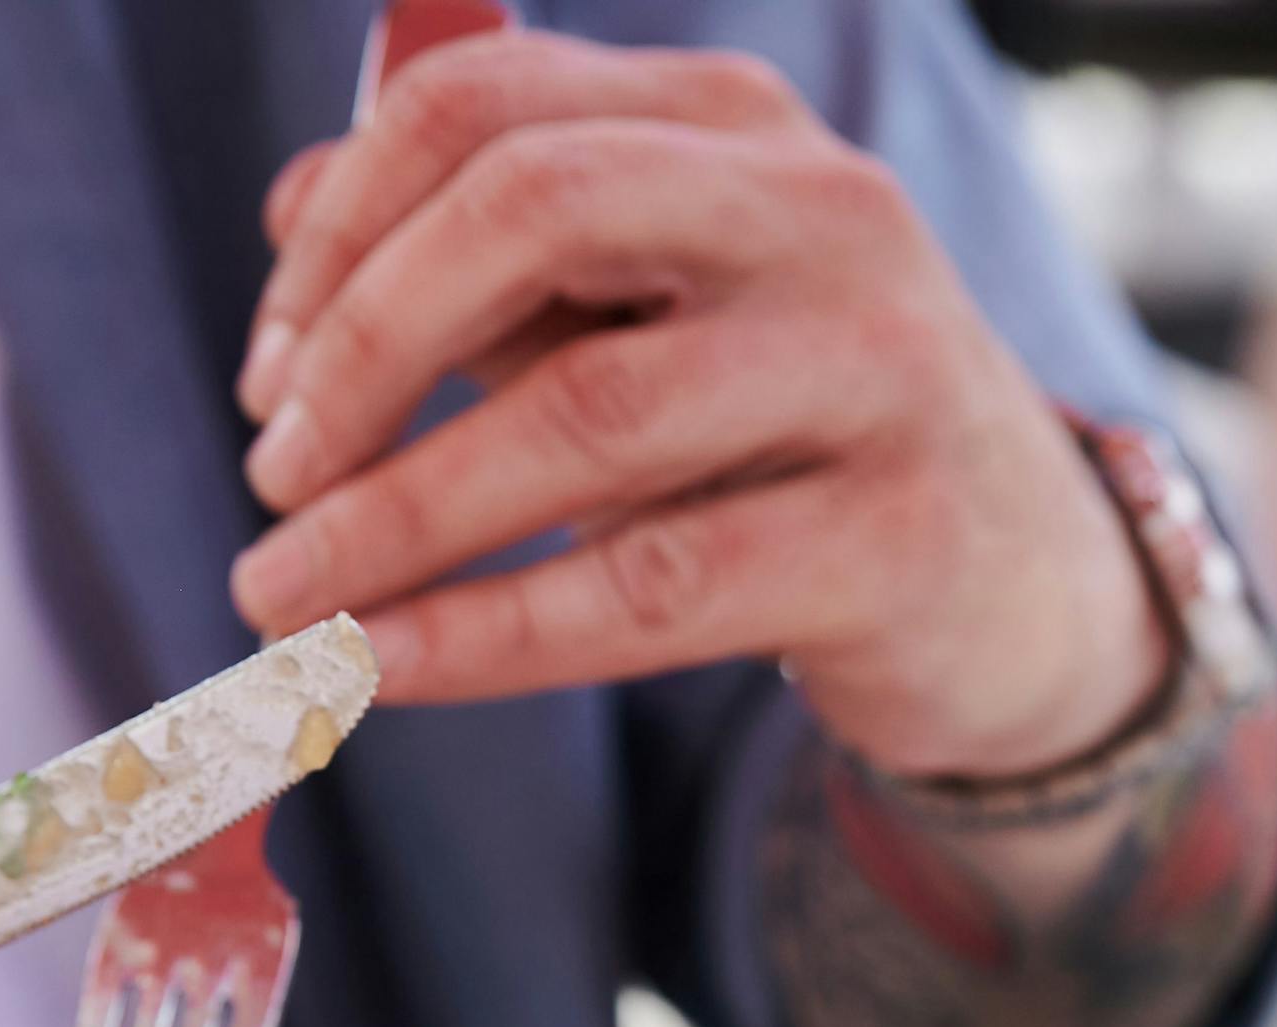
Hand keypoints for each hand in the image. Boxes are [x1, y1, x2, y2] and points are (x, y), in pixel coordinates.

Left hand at [230, 33, 1165, 777]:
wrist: (1012, 577)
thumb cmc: (787, 436)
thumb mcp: (643, 318)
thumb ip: (488, 266)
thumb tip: (293, 220)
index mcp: (727, 128)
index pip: (484, 107)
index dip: (336, 234)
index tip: (264, 379)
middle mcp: (816, 212)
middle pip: (534, 207)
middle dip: (362, 349)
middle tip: (270, 476)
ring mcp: (876, 367)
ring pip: (588, 415)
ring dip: (396, 516)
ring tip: (283, 599)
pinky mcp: (894, 537)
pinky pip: (652, 586)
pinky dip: (488, 634)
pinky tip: (383, 669)